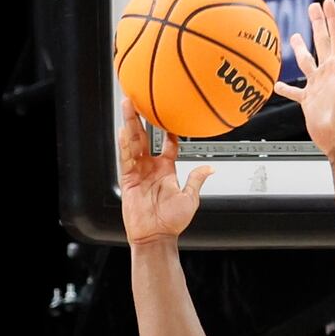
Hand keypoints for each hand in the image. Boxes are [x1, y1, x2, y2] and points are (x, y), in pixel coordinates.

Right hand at [118, 99, 212, 245]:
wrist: (157, 235)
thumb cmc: (172, 221)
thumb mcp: (190, 198)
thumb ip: (197, 180)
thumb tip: (210, 169)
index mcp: (166, 170)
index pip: (168, 145)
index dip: (170, 131)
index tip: (171, 117)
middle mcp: (151, 167)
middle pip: (145, 137)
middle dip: (142, 119)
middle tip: (140, 100)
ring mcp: (138, 171)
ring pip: (134, 142)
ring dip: (131, 124)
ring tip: (128, 105)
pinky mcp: (129, 178)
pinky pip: (126, 158)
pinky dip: (125, 144)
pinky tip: (124, 130)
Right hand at [274, 0, 334, 160]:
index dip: (332, 18)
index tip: (327, 1)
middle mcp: (328, 73)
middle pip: (322, 42)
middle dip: (318, 24)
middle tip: (312, 6)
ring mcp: (318, 86)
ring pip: (307, 62)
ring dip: (301, 49)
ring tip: (295, 36)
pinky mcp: (309, 100)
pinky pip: (294, 91)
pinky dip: (285, 88)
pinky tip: (277, 84)